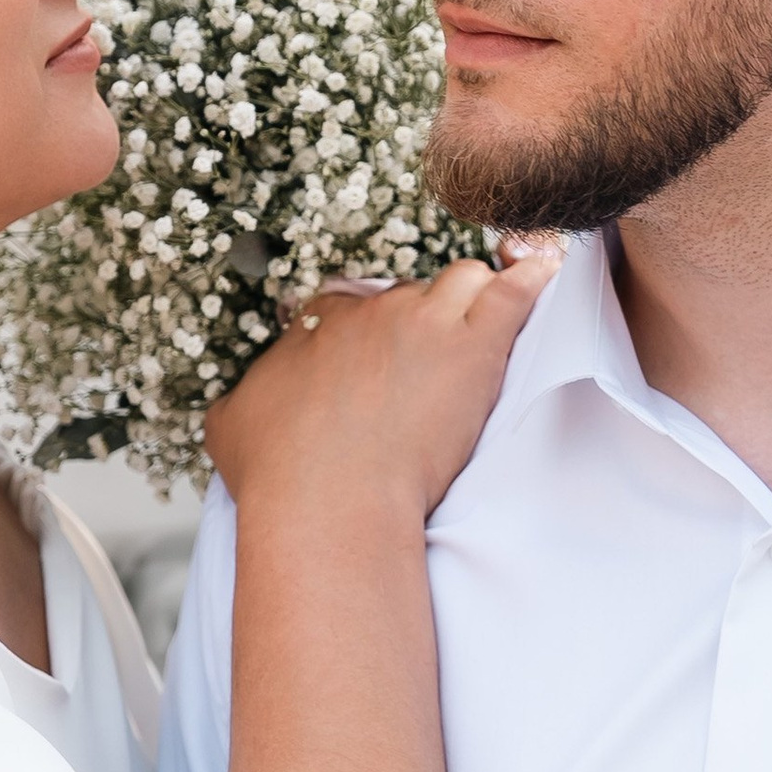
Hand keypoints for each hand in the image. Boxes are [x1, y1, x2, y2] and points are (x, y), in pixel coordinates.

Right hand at [206, 250, 561, 521]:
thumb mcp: (229, 427)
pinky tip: (543, 268)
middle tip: (425, 379)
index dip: (367, 338)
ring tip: (481, 334)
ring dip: (472, 303)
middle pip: (411, 297)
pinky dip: (530, 277)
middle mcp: (372, 310)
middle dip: (420, 328)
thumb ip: (239, 402)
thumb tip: (237, 404)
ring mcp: (425, 322)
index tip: (372, 372)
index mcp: (318, 322)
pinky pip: (513, 292)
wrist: (327, 503)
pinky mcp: (473, 347)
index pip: (354, 306)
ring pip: (462, 282)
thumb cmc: (276, 474)